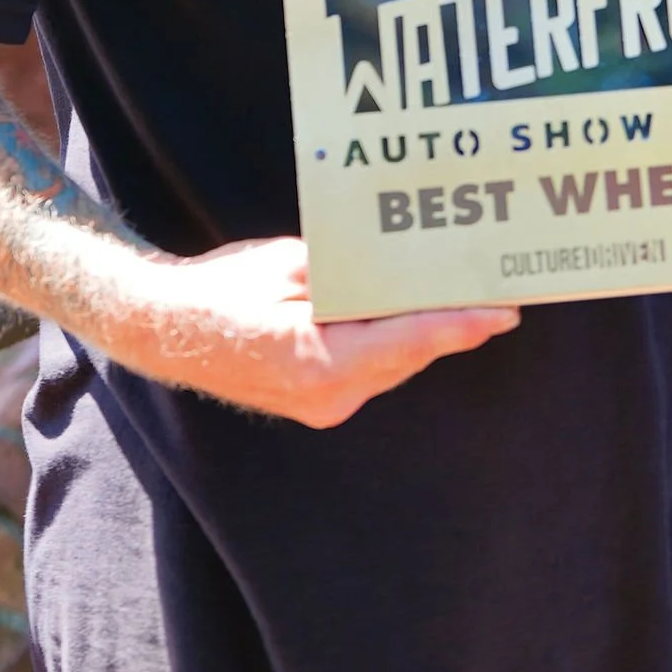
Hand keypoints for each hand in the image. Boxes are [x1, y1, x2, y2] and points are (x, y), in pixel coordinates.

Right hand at [113, 232, 518, 426]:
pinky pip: (371, 368)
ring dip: (424, 334)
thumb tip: (403, 272)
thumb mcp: (293, 266)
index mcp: (318, 362)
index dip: (460, 326)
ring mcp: (322, 405)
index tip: (503, 312)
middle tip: (497, 293)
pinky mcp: (317, 400)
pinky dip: (393, 342)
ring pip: (392, 364)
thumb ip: (351, 276)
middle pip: (407, 356)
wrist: (167, 329)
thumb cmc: (223, 290)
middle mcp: (327, 396)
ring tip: (467, 299)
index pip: (408, 342)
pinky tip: (414, 312)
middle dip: (450, 326)